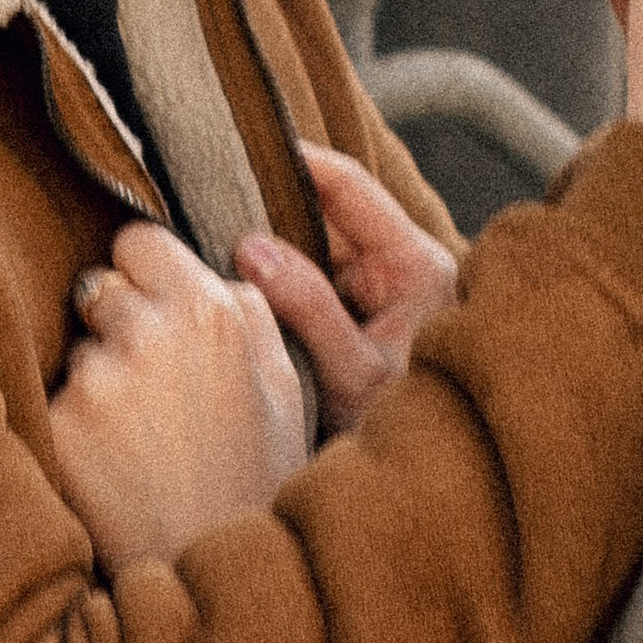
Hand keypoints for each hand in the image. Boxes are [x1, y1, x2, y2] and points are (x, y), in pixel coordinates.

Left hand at [49, 219, 308, 564]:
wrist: (218, 579)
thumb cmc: (258, 479)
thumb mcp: (285, 387)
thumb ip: (251, 310)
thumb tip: (215, 262)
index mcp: (213, 311)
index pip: (137, 240)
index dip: (143, 274)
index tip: (151, 309)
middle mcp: (150, 332)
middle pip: (99, 288)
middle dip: (116, 324)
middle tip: (150, 390)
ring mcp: (98, 380)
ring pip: (75, 350)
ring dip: (93, 381)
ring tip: (136, 442)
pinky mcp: (58, 427)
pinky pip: (50, 403)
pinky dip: (70, 429)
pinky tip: (108, 468)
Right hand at [236, 144, 460, 433]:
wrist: (434, 491)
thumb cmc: (407, 431)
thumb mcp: (353, 374)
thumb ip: (309, 310)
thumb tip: (253, 249)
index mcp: (417, 266)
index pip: (348, 186)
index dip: (295, 162)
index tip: (238, 150)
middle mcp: (404, 270)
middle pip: (325, 218)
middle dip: (271, 216)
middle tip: (207, 212)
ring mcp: (384, 295)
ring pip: (315, 254)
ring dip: (272, 259)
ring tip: (215, 255)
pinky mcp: (364, 320)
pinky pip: (314, 286)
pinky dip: (281, 290)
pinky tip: (241, 297)